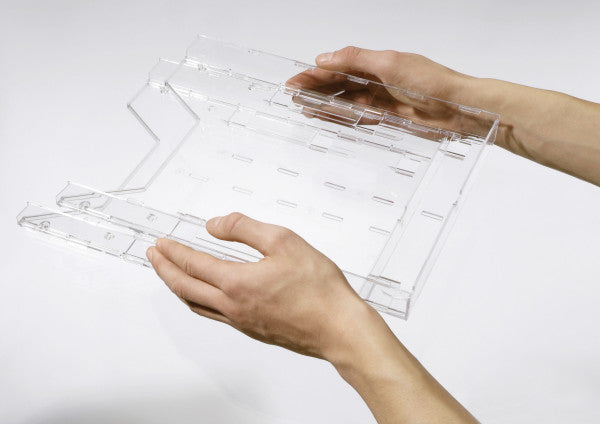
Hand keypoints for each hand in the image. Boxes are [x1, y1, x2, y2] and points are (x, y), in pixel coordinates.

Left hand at [147, 212, 477, 422]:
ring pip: (197, 305)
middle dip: (165, 270)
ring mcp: (242, 322)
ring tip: (172, 275)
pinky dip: (199, 301)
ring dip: (178, 288)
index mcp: (237, 283)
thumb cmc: (318, 289)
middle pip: (185, 288)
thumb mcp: (283, 241)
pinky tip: (207, 296)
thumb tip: (216, 224)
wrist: (339, 327)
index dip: (173, 251)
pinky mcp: (253, 330)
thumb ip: (245, 228)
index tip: (161, 242)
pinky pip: (214, 315)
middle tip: (154, 256)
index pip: (193, 264)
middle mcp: (233, 307)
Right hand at [286, 46, 490, 139]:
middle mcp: (377, 80)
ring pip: (346, 101)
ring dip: (326, 105)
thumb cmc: (432, 82)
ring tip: (306, 109)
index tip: (295, 81)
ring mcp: (382, 99)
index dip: (314, 74)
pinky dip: (344, 117)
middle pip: (339, 85)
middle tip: (294, 97)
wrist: (459, 108)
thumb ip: (356, 60)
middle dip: (316, 89)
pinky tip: (330, 119)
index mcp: (376, 62)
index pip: (338, 68)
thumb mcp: (390, 64)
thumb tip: (326, 58)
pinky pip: (359, 117)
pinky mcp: (388, 118)